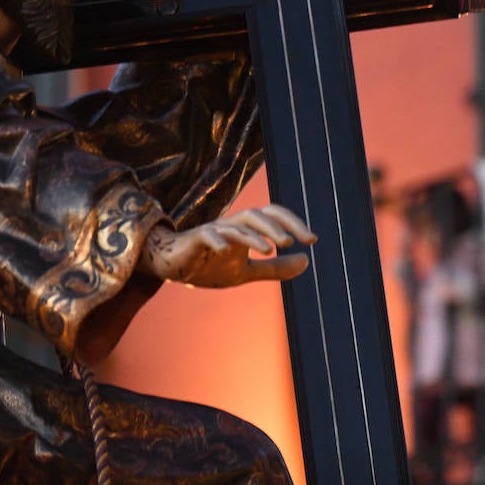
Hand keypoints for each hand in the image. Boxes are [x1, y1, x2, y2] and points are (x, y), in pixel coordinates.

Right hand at [139, 204, 316, 287]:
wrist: (173, 268)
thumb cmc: (211, 266)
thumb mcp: (246, 271)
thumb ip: (275, 268)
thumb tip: (307, 260)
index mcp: (246, 229)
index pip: (273, 216)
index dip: (294, 223)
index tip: (312, 240)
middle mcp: (232, 225)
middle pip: (257, 214)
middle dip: (276, 226)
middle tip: (293, 242)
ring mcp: (213, 231)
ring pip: (236, 224)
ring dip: (254, 235)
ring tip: (270, 249)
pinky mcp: (194, 240)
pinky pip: (206, 235)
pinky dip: (217, 240)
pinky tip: (226, 252)